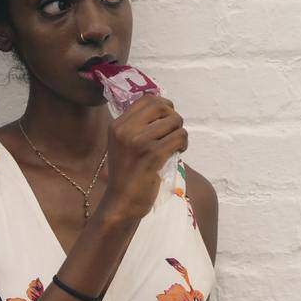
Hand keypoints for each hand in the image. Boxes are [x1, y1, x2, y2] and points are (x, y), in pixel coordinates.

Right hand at [99, 96, 186, 221]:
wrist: (121, 202)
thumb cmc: (126, 175)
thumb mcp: (123, 145)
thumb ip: (137, 127)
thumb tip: (165, 108)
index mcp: (117, 125)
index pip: (146, 99)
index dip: (163, 105)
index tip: (167, 119)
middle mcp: (125, 130)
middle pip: (161, 106)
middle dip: (174, 117)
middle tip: (174, 132)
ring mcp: (138, 142)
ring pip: (174, 121)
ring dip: (180, 132)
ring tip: (175, 145)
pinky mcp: (152, 155)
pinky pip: (178, 137)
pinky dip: (183, 144)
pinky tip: (178, 152)